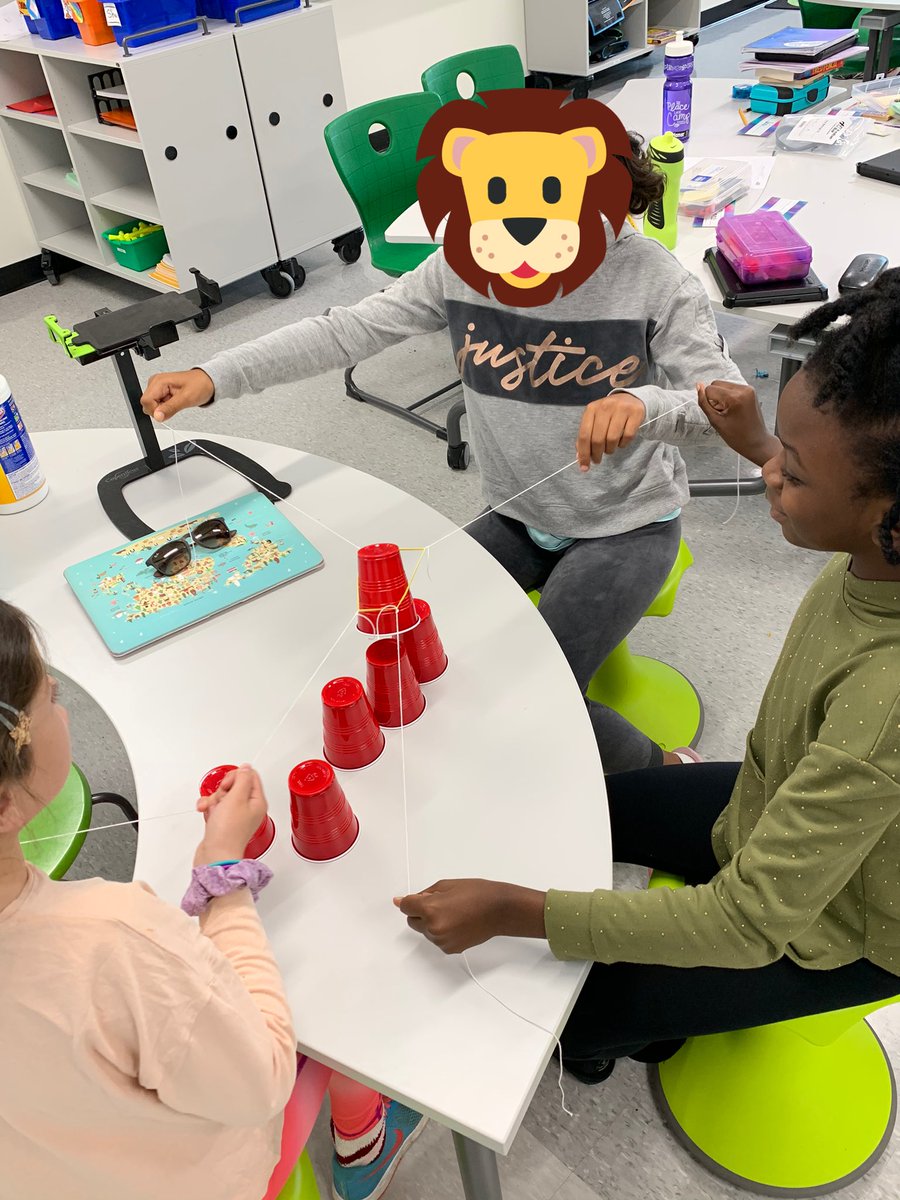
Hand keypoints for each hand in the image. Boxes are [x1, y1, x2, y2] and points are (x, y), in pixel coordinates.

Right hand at [140, 368, 214, 422]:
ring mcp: (157, 388)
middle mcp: (155, 383)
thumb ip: (170, 408)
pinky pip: (158, 406)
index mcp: (159, 381)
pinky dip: (166, 408)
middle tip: (175, 405)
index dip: (155, 411)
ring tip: (177, 402)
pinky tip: (175, 402)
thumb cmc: (199, 385)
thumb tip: (157, 416)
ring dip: (164, 410)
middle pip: (147, 405)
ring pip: (152, 407)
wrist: (207, 382)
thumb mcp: (186, 398)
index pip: (145, 401)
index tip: (168, 411)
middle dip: (160, 411)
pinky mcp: (161, 393)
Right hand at [193, 764, 266, 865]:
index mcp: (257, 802)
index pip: (250, 776)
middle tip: (222, 800)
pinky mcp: (223, 822)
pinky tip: (207, 813)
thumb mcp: (237, 798)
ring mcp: (235, 816)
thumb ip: (242, 779)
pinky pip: (215, 807)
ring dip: (213, 799)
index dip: (236, 777)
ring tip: (213, 810)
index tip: (229, 786)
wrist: (215, 856)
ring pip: (222, 796)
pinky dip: (209, 808)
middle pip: (234, 785)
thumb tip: (246, 768)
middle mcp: (248, 808)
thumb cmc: (228, 832)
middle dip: (223, 790)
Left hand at [394, 879, 546, 954]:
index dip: (410, 901)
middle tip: (441, 903)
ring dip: (431, 922)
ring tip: (453, 912)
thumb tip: (402, 901)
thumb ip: (422, 894)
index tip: (412, 900)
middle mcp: (434, 928)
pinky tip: (457, 922)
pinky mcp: (450, 949)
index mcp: (430, 909)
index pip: (406, 907)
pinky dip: (441, 932)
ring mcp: (441, 941)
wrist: (500, 910)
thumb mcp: (446, 885)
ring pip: (424, 931)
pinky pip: (436, 939)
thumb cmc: (477, 893)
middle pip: (412, 921)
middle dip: (420, 912)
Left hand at [576, 393, 645, 470]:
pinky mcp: (635, 413)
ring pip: (612, 439)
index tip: (584, 467)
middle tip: (597, 460)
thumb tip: (579, 458)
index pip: (584, 435)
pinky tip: (621, 442)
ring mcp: (621, 408)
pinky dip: (623, 444)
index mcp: (591, 409)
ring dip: (610, 449)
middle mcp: (605, 406)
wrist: (631, 400)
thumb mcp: (595, 421)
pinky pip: (627, 436)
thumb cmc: (609, 415)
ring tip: (610, 448)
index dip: (583, 454)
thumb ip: (587, 436)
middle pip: (598, 439)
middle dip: (596, 454)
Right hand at [696, 380, 779, 468]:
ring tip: (728, 412)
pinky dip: (728, 397)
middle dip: (714, 397)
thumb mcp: (716, 421)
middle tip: (721, 413)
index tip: (716, 414)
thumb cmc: (738, 436)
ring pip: (723, 385)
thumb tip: (698, 386)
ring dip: (721, 397)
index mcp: (736, 397)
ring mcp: (748, 389)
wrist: (756, 442)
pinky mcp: (750, 391)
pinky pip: (731, 388)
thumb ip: (704, 403)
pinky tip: (733, 409)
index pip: (710, 389)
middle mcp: (744, 389)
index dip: (708, 402)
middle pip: (716, 384)